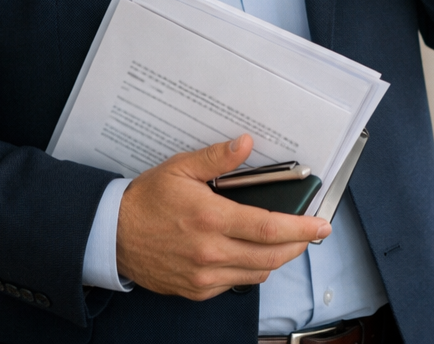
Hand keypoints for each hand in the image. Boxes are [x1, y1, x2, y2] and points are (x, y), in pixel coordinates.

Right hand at [115, 135, 330, 300]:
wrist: (111, 235)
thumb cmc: (146, 200)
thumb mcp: (180, 168)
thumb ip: (217, 158)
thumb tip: (245, 144)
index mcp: (210, 218)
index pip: (268, 227)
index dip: (301, 228)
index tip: (321, 225)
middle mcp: (210, 252)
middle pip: (271, 256)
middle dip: (298, 245)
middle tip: (311, 233)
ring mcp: (203, 276)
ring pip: (258, 273)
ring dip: (277, 258)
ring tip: (283, 240)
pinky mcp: (197, 290)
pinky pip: (237, 283)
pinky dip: (251, 269)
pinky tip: (249, 252)